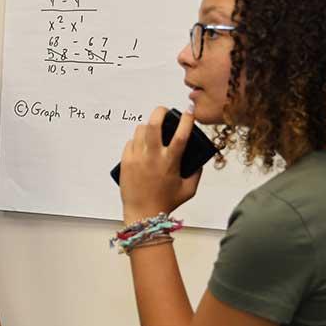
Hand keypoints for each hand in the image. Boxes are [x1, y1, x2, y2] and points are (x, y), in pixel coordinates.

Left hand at [119, 106, 201, 221]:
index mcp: (170, 161)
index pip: (181, 134)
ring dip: (147, 126)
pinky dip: (136, 140)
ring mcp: (137, 157)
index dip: (186, 120)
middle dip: (160, 112)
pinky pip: (130, 142)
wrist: (142, 213)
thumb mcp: (188, 190)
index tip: (188, 113)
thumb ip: (197, 174)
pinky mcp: (125, 161)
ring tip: (151, 130)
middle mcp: (153, 156)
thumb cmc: (166, 203)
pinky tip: (140, 145)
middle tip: (164, 111)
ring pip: (140, 130)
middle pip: (154, 124)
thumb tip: (199, 161)